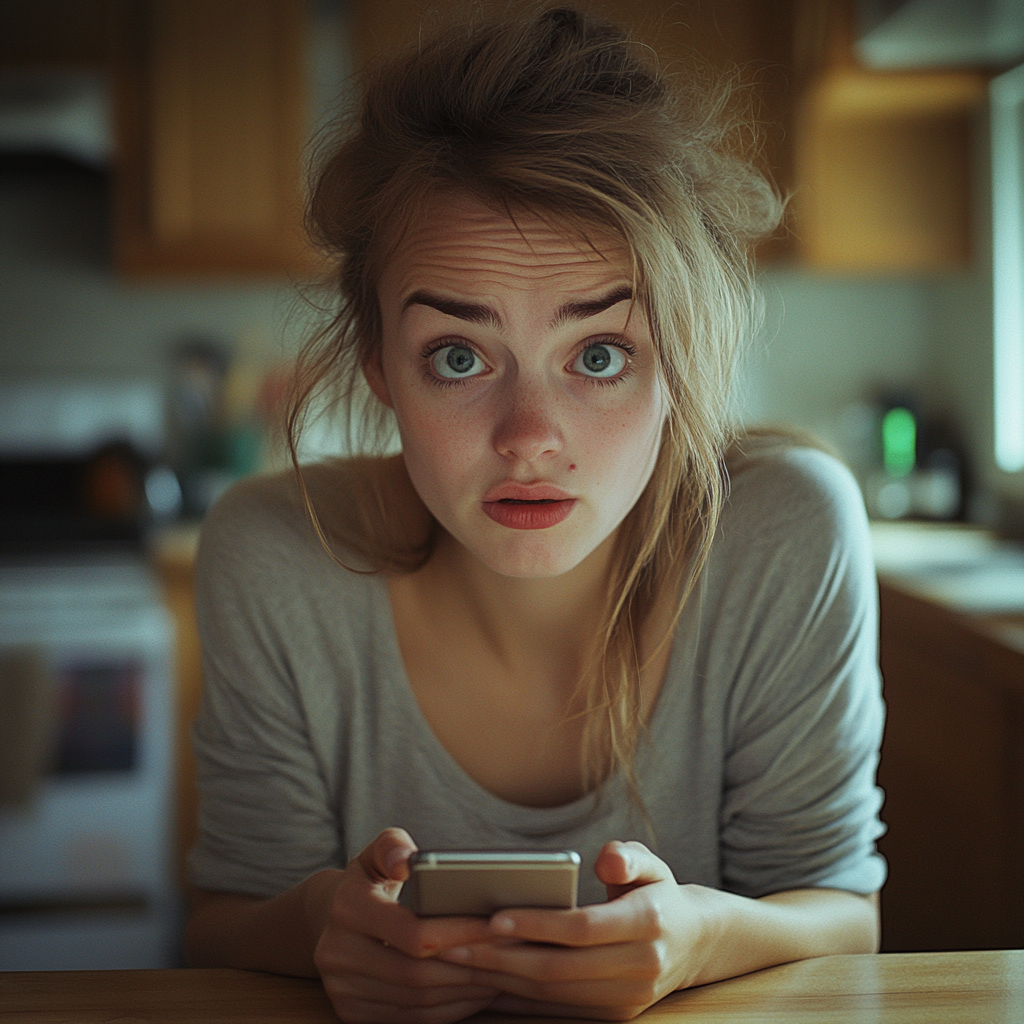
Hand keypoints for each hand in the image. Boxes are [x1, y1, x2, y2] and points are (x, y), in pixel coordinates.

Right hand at [312, 828, 499, 1023]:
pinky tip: (473, 991)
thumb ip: (392, 845)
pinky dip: (447, 1008)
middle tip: (507, 955)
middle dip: (467, 965)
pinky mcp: (350, 1012)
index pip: (411, 932)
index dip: (458, 932)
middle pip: (416, 973)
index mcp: (347, 907)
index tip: (495, 926)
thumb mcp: (377, 853)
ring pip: (416, 1001)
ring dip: (462, 991)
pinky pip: (409, 1019)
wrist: (329, 918)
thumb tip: (408, 861)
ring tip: (497, 972)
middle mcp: (336, 952)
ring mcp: (341, 987)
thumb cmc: (370, 881)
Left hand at [437, 841, 707, 1020]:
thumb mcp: (652, 864)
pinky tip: (488, 979)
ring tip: (460, 960)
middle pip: (559, 967)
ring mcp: (627, 998)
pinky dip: (519, 995)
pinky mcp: (615, 1015)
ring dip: (502, 979)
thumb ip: (628, 857)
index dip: (536, 924)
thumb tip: (606, 859)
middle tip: (456, 944)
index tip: (493, 917)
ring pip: (553, 993)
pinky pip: (558, 1007)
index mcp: (647, 924)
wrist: (693, 944)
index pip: (581, 928)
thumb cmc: (657, 893)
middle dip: (503, 958)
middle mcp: (640, 967)